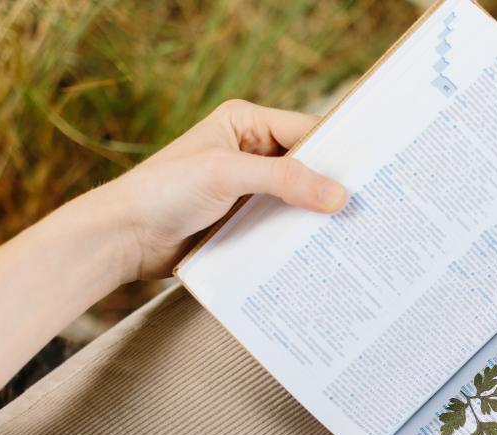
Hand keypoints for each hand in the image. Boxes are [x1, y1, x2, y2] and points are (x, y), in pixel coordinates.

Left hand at [92, 99, 347, 283]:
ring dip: (321, 215)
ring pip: (300, 199)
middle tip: (372, 206)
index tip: (373, 175)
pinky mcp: (247, 221)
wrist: (124, 239)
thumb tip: (338, 195)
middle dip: (335, 186)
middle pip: (309, 167)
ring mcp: (251, 189)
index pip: (307, 132)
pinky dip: (303, 236)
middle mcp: (252, 152)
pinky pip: (285, 225)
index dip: (338, 153)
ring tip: (357, 231)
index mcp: (246, 124)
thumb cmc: (163, 193)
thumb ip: (284, 180)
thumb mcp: (226, 174)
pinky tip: (326, 249)